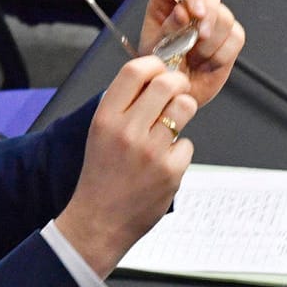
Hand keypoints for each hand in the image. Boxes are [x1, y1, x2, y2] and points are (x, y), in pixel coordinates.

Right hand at [56, 56, 195, 275]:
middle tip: (176, 94)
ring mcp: (151, 152)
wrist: (99, 222)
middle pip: (167, 84)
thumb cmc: (101, 177)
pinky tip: (163, 164)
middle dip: (177, 84)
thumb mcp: (99, 134)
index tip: (159, 71)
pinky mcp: (170, 171)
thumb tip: (153, 78)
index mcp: (106, 119)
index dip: (153, 65)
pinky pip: (187, 144)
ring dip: (183, 113)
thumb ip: (122, 106)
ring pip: (184, 108)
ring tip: (171, 127)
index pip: (134, 71)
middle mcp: (127, 131)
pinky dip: (179, 152)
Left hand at [139, 0, 242, 110]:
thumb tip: (183, 12)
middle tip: (201, 37)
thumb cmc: (158, 71)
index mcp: (166, 0)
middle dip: (209, 11)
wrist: (173, 95)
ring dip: (209, 43)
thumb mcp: (154, 50)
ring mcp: (212, 18)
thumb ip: (167, 29)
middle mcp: (191, 3)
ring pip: (225, 15)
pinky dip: (221, 54)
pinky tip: (206, 64)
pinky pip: (236, 36)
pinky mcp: (230, 36)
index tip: (194, 13)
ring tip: (194, 59)